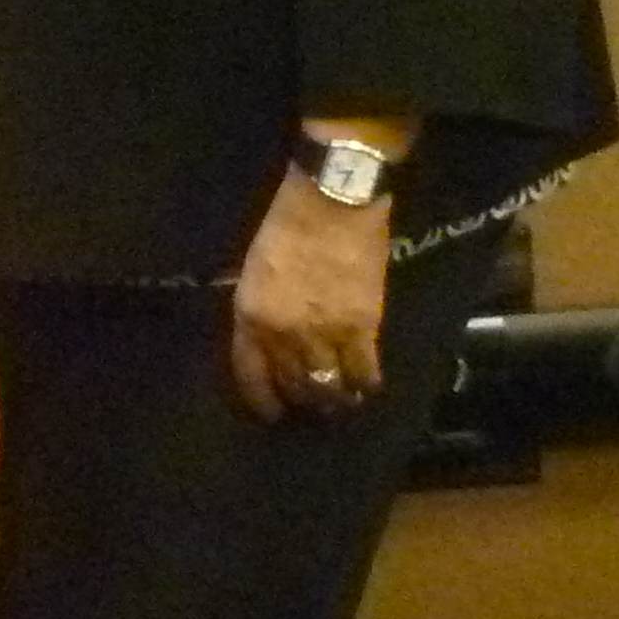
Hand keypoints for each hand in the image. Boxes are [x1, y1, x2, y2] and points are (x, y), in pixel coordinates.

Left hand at [230, 164, 391, 423]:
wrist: (331, 205)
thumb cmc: (284, 227)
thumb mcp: (252, 271)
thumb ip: (259, 309)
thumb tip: (268, 338)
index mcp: (251, 316)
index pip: (250, 373)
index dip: (262, 399)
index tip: (272, 412)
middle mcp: (284, 334)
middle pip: (294, 385)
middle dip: (302, 402)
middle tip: (311, 408)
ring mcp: (325, 333)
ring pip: (330, 387)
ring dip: (335, 401)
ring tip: (341, 404)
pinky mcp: (363, 327)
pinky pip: (365, 370)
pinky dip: (366, 384)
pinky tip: (367, 388)